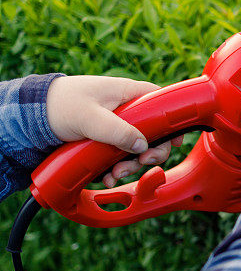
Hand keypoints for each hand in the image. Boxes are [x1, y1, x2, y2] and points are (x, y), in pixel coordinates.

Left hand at [46, 75, 183, 187]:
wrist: (33, 116)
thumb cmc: (60, 105)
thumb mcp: (91, 118)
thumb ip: (119, 130)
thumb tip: (143, 145)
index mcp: (129, 94)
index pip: (162, 104)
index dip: (172, 123)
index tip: (176, 141)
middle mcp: (128, 110)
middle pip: (154, 133)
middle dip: (149, 153)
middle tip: (141, 163)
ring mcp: (119, 126)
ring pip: (138, 149)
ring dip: (131, 166)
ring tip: (115, 174)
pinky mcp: (109, 140)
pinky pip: (122, 156)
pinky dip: (118, 169)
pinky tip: (108, 176)